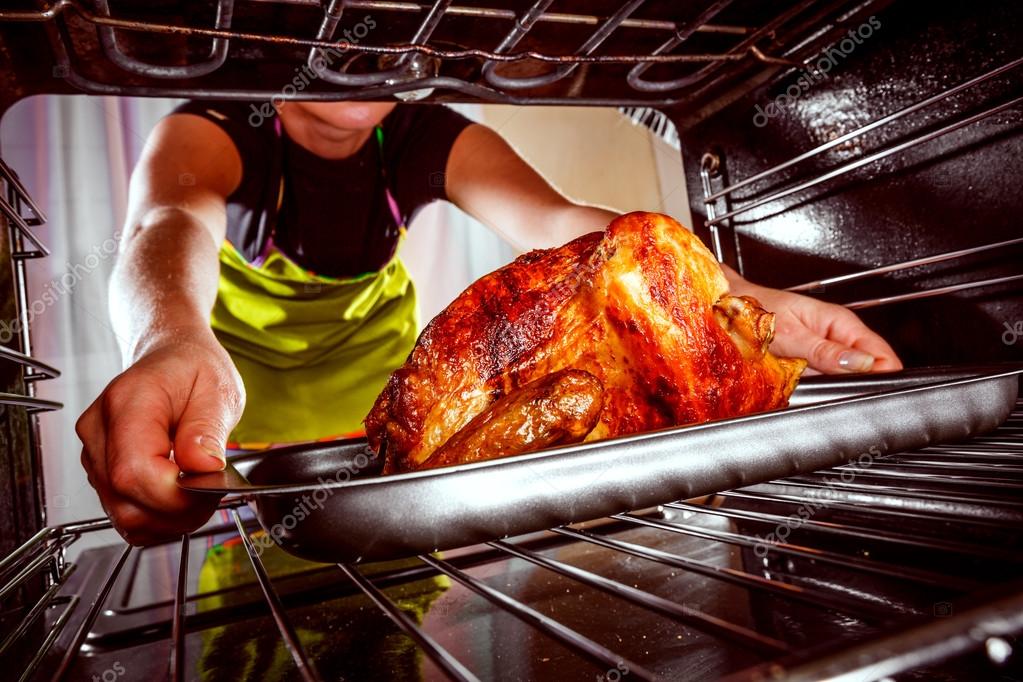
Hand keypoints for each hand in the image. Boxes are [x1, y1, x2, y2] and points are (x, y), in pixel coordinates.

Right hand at [76, 326, 244, 544]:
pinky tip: (180, 498)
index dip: (174, 495)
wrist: (173, 359)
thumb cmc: (194, 370)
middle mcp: (99, 430)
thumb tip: (204, 467)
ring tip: (198, 491)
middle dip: (178, 511)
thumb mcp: (218, 390)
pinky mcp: (101, 472)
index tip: (210, 487)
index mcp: (128, 402)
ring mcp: (95, 453)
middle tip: (212, 490)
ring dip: (169, 518)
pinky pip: (125, 514)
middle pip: (126, 501)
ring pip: (124, 515)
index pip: (133, 472)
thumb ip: (208, 431)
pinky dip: (157, 518)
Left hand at [724, 268, 902, 373]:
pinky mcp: (809, 363)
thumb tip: (863, 364)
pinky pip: (823, 381)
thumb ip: (826, 352)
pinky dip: (818, 388)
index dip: (885, 374)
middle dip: (861, 385)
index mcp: (839, 321)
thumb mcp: (791, 334)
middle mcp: (834, 335)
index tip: (875, 389)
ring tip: (817, 389)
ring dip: (836, 388)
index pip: (882, 353)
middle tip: (840, 394)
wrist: (727, 309)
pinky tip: (805, 389)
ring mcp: (822, 350)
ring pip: (845, 378)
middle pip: (867, 369)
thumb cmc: (754, 311)